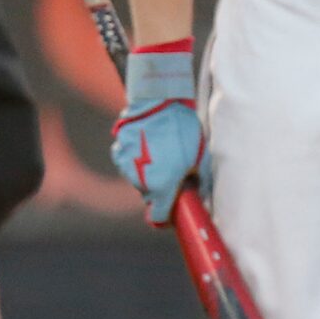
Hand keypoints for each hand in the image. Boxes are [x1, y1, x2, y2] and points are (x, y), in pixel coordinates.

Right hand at [109, 40, 207, 225]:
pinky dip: (138, 159)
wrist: (158, 100)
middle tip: (176, 172)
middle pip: (150, 197)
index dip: (167, 218)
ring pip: (139, 180)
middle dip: (162, 190)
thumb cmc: (183, 129)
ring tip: (164, 152)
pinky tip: (150, 144)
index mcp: (161, 188)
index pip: (158, 219)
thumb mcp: (200, 158)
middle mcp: (140, 182)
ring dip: (149, 173)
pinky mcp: (118, 151)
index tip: (174, 211)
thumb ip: (200, 183)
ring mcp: (126, 166)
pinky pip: (129, 163)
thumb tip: (201, 197)